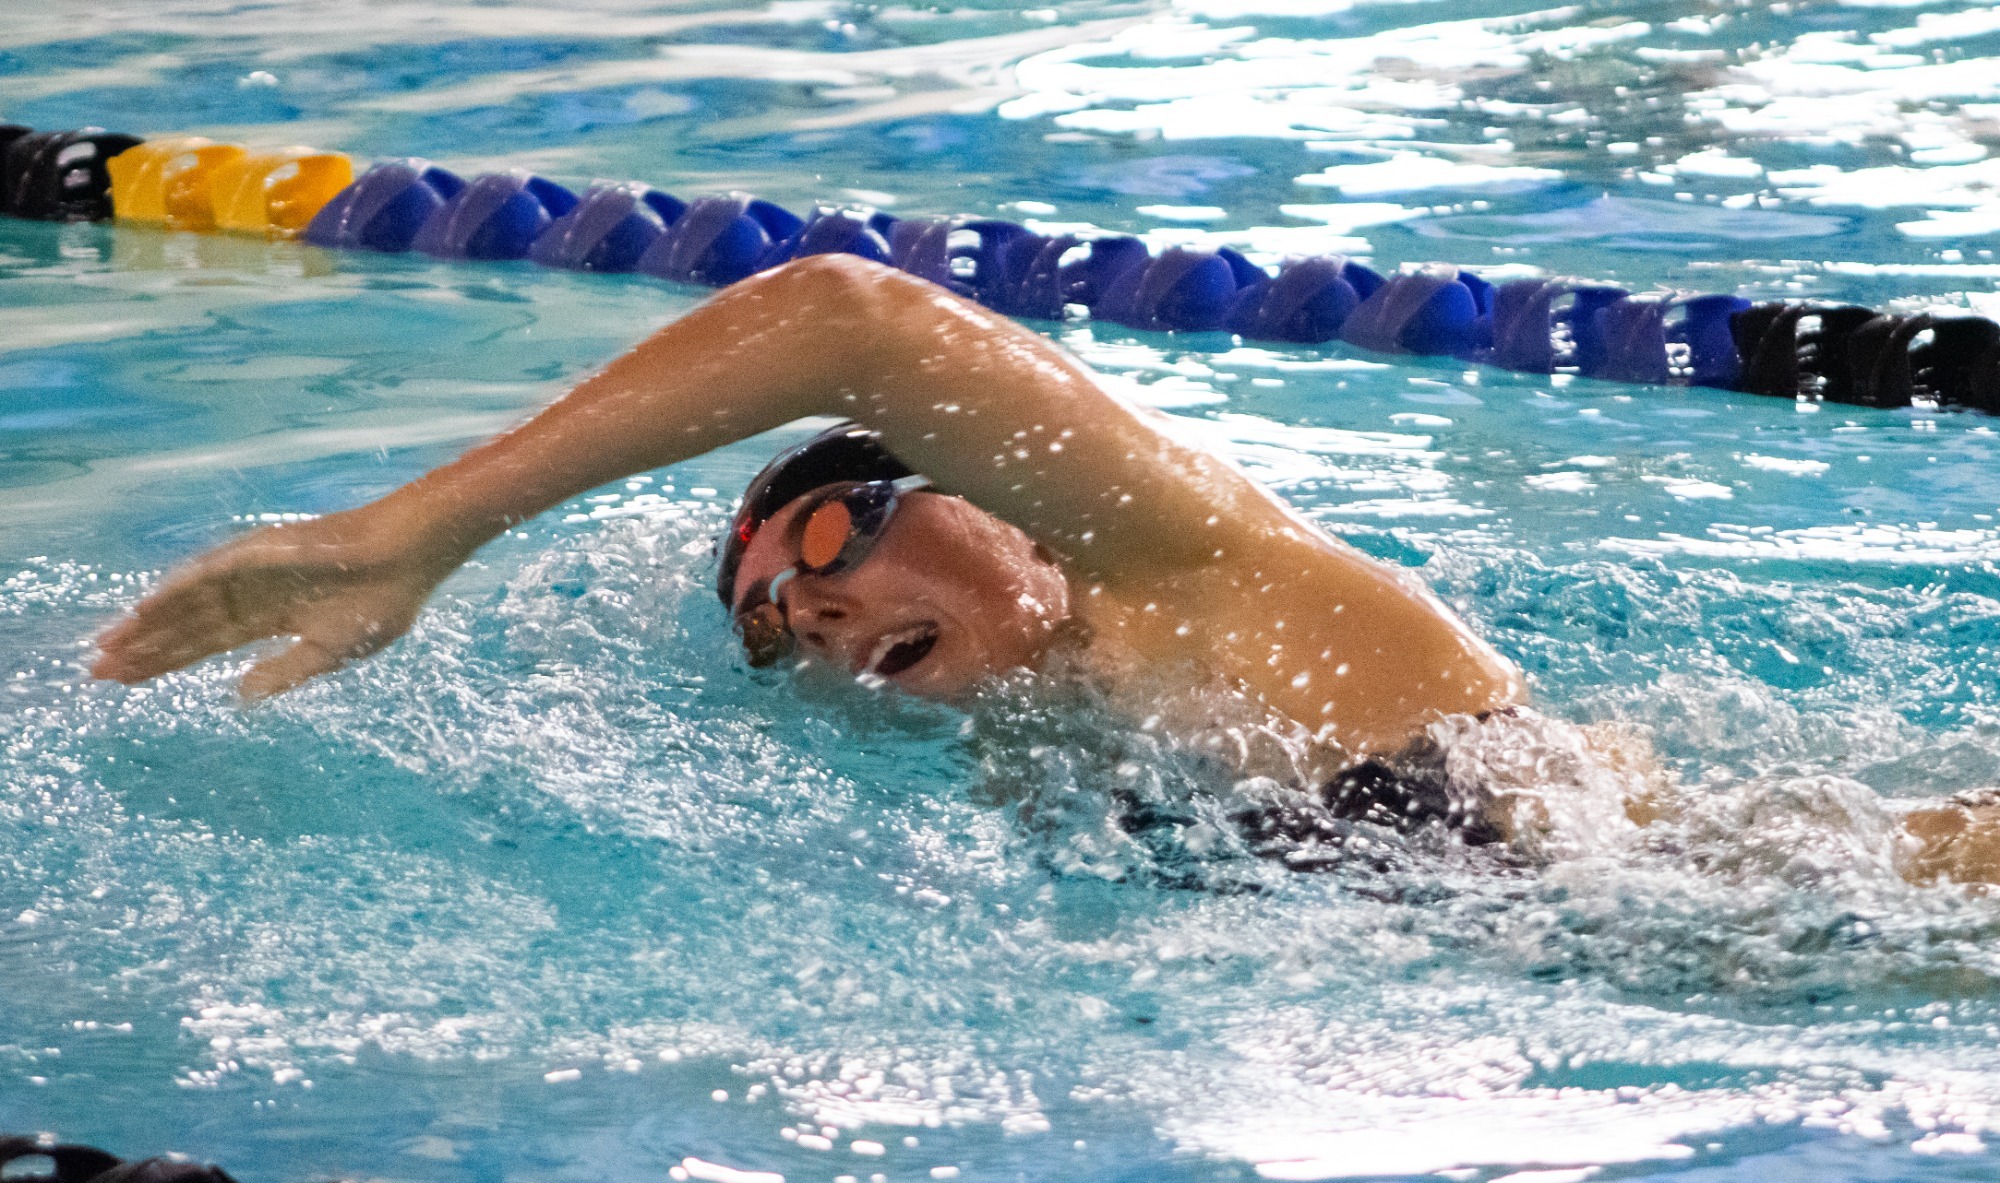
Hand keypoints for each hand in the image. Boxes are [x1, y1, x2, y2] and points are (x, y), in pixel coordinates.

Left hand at [91, 507, 457, 699]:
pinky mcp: (258, 552)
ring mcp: (252, 571)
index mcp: (272, 619)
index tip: (127, 683)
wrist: (407, 556)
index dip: (167, 662)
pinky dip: (175, 590)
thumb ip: (283, 673)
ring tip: (106, 647)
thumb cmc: (383, 601)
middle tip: (96, 673)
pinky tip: (144, 608)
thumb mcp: (331, 652)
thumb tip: (237, 697)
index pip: (206, 644)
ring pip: (186, 600)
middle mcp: (252, 594)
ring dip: (148, 623)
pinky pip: (207, 573)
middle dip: (144, 648)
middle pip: (186, 625)